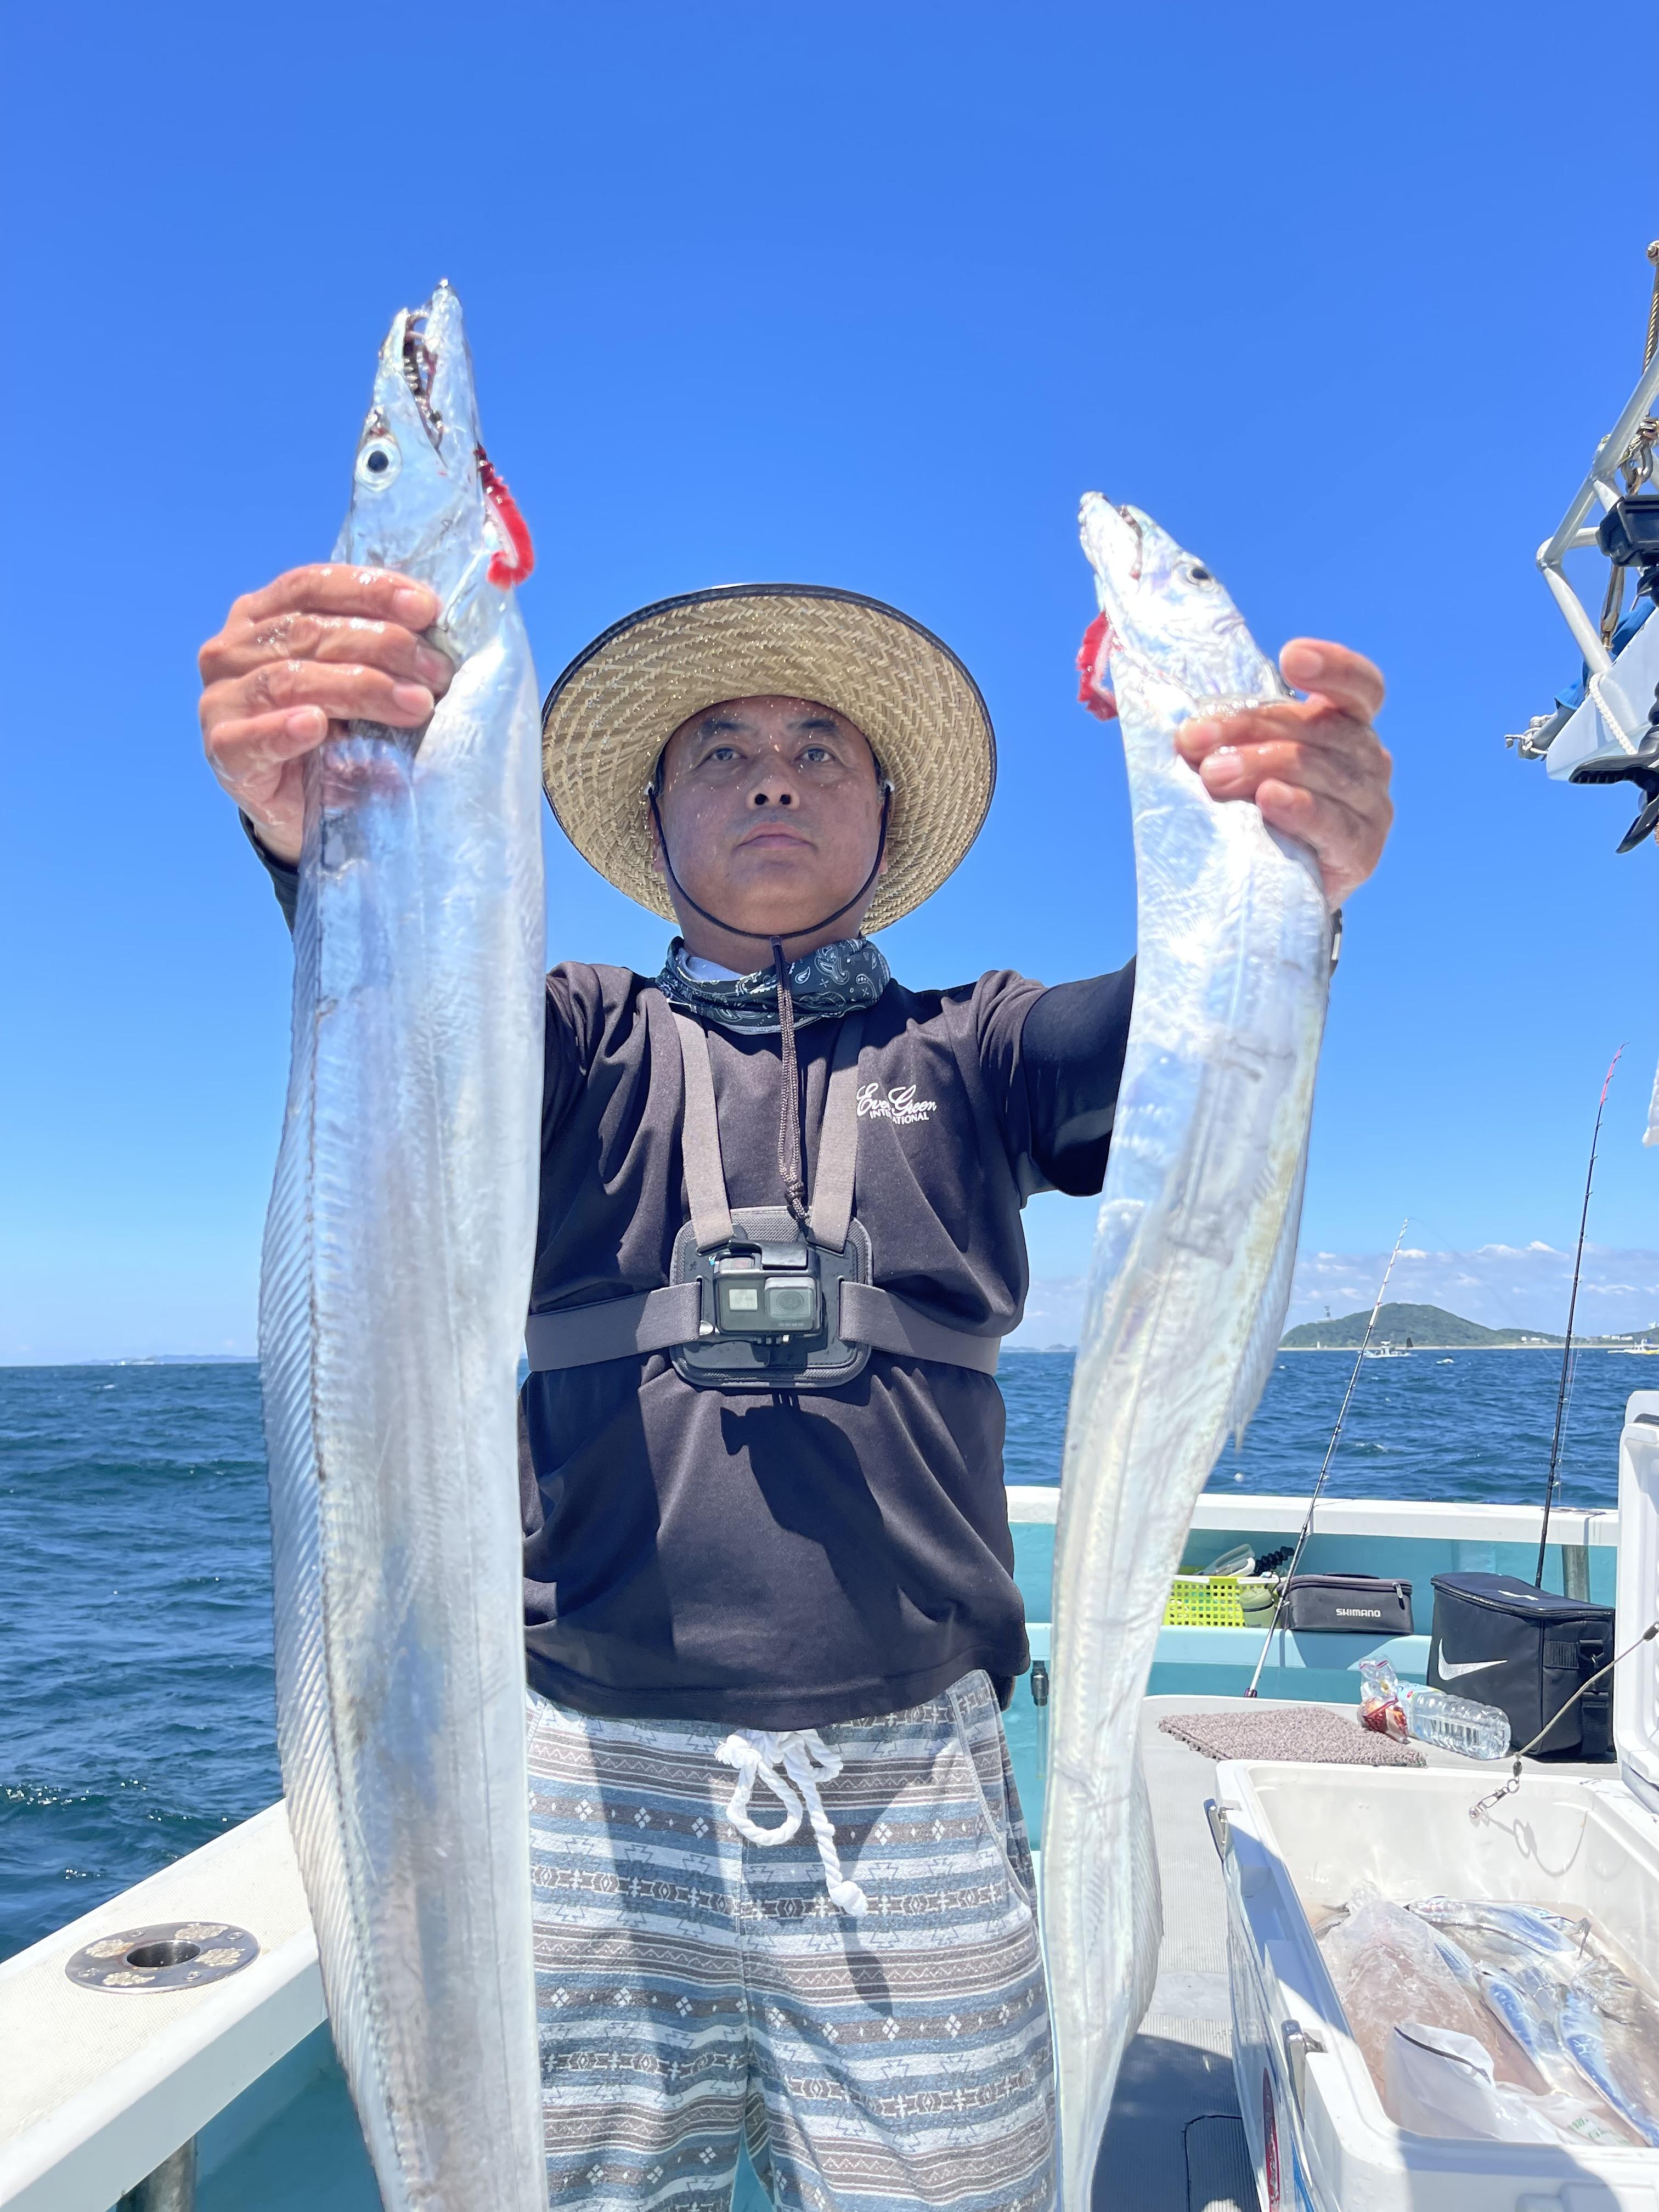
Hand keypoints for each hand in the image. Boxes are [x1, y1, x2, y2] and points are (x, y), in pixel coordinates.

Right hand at [198, 565, 451, 863]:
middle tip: (437, 672)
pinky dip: (283, 729)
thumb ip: (374, 648)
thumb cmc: (334, 731)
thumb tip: (435, 628)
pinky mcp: (223, 751)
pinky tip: (315, 726)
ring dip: (359, 688)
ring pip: (289, 678)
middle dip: (383, 645)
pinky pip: (249, 738)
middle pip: (308, 631)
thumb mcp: (355, 678)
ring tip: (414, 705)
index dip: (371, 590)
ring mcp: (221, 700)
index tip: (427, 608)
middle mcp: (232, 649)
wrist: (302, 805)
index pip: (313, 585)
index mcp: (262, 614)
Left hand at [1174, 639, 1391, 906]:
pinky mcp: (1362, 852)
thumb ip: (1230, 734)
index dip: (1333, 667)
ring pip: (1322, 772)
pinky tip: (1269, 801)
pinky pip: (1334, 825)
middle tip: (1194, 738)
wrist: (1273, 887)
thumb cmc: (1253, 810)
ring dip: (1261, 766)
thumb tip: (1179, 723)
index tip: (1291, 656)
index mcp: (1346, 725)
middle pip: (1320, 729)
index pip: (1359, 686)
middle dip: (1251, 726)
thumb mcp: (1245, 759)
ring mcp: (1371, 806)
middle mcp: (1369, 759)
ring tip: (1212, 775)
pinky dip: (1300, 810)